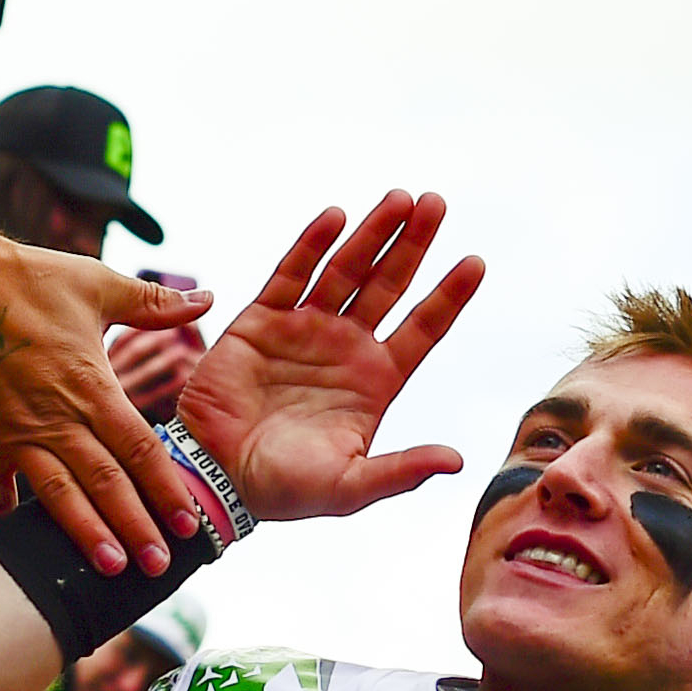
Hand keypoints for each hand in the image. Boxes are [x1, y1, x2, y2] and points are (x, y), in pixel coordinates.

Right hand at [0, 187, 215, 576]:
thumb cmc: (22, 275)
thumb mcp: (96, 284)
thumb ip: (153, 304)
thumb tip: (208, 295)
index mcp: (91, 385)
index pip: (141, 448)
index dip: (166, 488)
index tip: (189, 522)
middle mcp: (56, 418)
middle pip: (107, 482)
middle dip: (136, 527)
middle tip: (159, 566)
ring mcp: (12, 433)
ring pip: (57, 495)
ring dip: (85, 534)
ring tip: (110, 569)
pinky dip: (3, 519)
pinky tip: (15, 548)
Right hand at [174, 192, 482, 523]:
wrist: (216, 479)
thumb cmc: (285, 490)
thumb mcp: (350, 487)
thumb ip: (400, 471)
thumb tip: (456, 462)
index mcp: (374, 381)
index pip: (422, 328)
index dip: (448, 296)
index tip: (475, 261)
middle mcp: (345, 347)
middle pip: (389, 285)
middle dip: (413, 245)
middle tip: (436, 203)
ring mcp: (305, 329)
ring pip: (346, 270)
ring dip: (372, 234)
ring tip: (400, 199)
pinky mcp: (261, 321)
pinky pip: (291, 274)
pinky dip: (312, 245)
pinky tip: (336, 217)